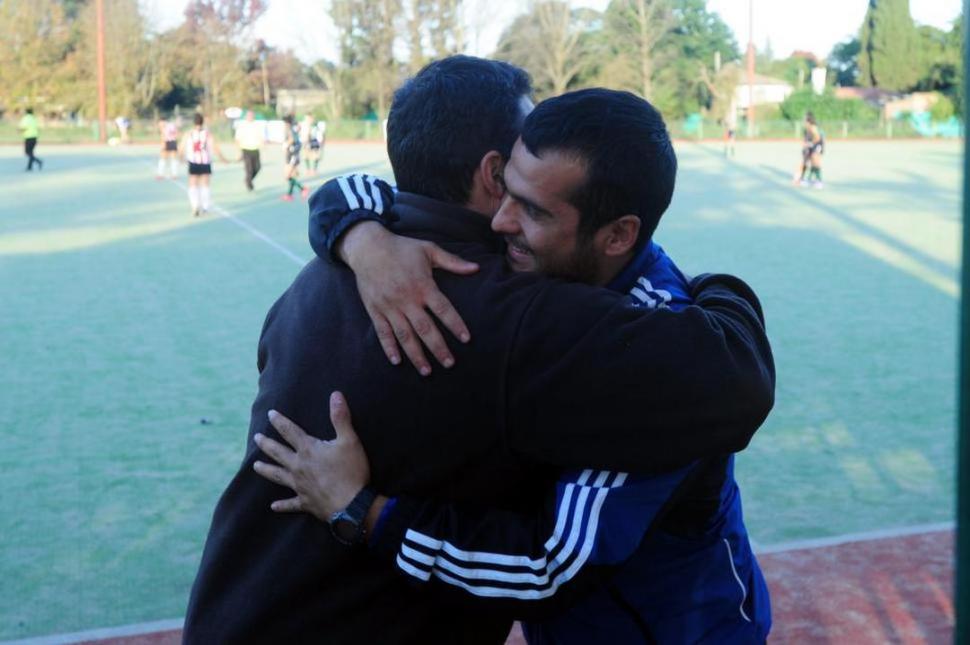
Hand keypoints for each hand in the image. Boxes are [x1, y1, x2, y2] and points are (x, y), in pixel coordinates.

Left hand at [252, 392, 370, 521]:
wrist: (352, 504)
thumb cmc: (351, 471)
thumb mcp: (349, 440)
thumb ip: (340, 417)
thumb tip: (335, 394)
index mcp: (308, 450)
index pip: (290, 431)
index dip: (280, 422)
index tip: (270, 414)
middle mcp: (299, 467)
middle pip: (278, 453)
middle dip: (266, 444)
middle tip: (256, 437)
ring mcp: (300, 486)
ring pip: (278, 476)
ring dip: (266, 470)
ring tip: (255, 466)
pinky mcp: (305, 502)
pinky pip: (290, 504)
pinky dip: (282, 505)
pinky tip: (273, 506)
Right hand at [340, 222, 478, 374]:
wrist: (367, 247)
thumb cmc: (402, 248)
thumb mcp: (429, 250)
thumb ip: (453, 261)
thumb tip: (476, 268)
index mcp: (422, 285)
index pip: (443, 309)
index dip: (455, 324)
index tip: (466, 339)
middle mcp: (406, 299)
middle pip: (425, 328)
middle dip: (438, 348)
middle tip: (449, 363)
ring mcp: (389, 306)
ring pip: (404, 335)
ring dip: (416, 355)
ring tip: (427, 371)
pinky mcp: (375, 310)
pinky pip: (382, 332)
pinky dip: (389, 347)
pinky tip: (397, 361)